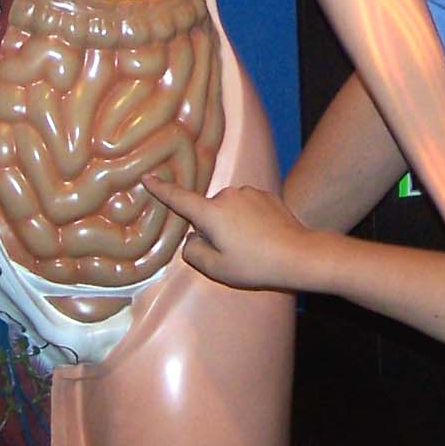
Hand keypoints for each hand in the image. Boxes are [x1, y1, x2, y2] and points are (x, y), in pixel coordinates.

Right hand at [144, 176, 314, 292]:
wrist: (297, 253)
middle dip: (212, 229)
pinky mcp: (266, 194)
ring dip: (232, 224)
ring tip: (251, 247)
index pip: (179, 199)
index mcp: (211, 213)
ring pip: (229, 209)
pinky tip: (263, 237)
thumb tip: (192, 238)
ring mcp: (249, 192)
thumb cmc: (254, 264)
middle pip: (208, 212)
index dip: (161, 190)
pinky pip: (247, 207)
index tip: (147, 177)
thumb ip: (193, 252)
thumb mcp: (216, 269)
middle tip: (231, 253)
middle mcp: (228, 195)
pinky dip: (249, 220)